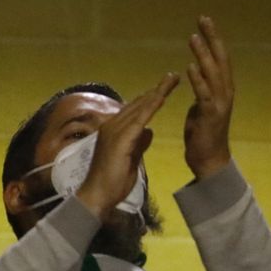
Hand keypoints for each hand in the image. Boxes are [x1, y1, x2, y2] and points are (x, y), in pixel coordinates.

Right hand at [74, 72, 178, 217]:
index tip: (165, 87)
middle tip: (173, 76)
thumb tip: (149, 131)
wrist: (97, 195)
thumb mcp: (131, 159)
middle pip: (138, 103)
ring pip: (140, 107)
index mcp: (114, 131)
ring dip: (157, 92)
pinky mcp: (120, 138)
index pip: (135, 110)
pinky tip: (161, 97)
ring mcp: (114, 131)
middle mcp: (112, 126)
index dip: (151, 98)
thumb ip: (139, 143)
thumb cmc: (112, 182)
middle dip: (157, 89)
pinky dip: (150, 107)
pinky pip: (139, 119)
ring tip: (172, 79)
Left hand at [182, 15, 233, 179]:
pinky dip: (198, 79)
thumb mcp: (201, 107)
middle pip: (220, 59)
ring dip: (203, 54)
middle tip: (203, 18)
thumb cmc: (203, 134)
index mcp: (222, 89)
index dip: (213, 39)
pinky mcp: (211, 115)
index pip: (219, 58)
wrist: (209, 160)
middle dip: (212, 38)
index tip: (204, 21)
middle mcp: (225, 92)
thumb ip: (201, 91)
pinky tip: (190, 66)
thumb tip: (196, 75)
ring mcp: (220, 103)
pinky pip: (204, 94)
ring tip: (193, 37)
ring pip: (213, 73)